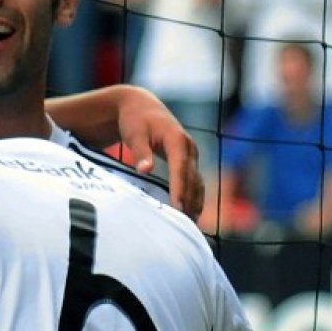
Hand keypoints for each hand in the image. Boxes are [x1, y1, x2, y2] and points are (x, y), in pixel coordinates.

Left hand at [115, 88, 203, 217]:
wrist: (140, 106)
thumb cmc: (135, 121)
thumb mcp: (134, 134)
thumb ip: (141, 152)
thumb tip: (145, 169)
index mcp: (177, 139)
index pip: (181, 168)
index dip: (180, 188)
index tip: (179, 207)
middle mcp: (189, 147)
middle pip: (193, 178)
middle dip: (191, 200)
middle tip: (186, 224)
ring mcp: (191, 154)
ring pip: (197, 181)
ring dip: (196, 201)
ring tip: (191, 224)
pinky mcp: (187, 160)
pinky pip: (194, 181)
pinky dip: (194, 196)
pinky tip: (191, 213)